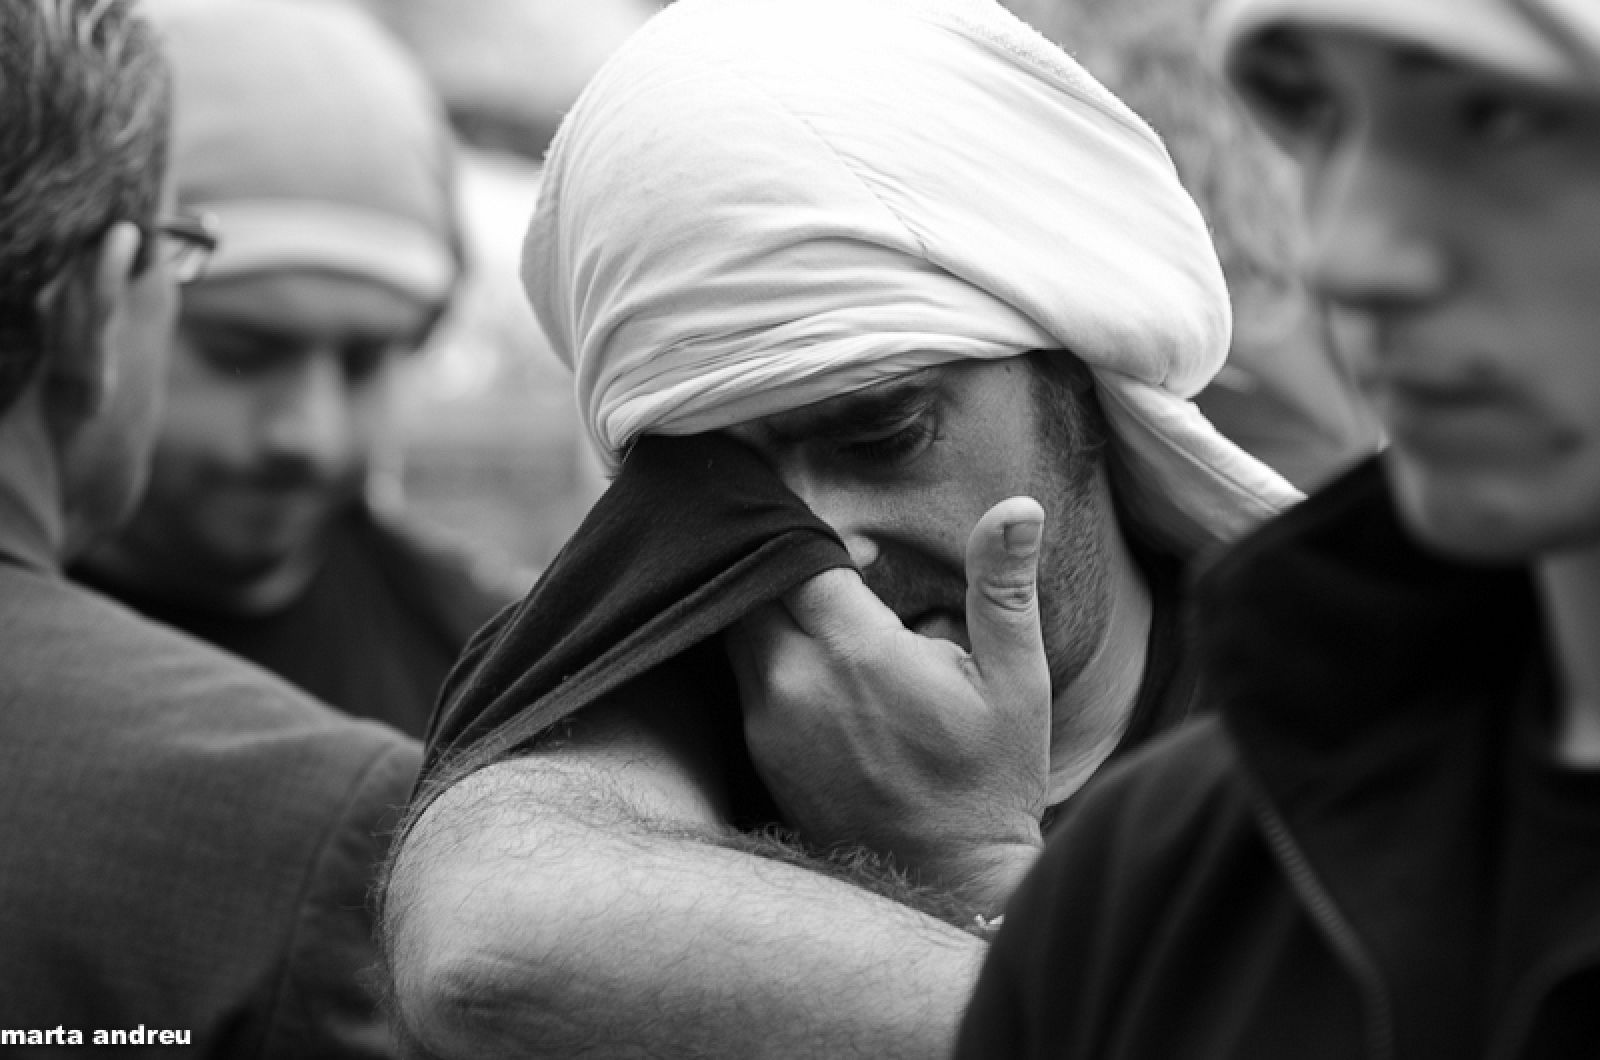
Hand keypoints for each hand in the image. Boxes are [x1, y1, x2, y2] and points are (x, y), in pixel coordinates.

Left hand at [724, 497, 1050, 908]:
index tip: (855, 542)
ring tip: (814, 606)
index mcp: (856, 650)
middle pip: (756, 586)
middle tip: (823, 562)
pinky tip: (809, 663)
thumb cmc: (991, 779)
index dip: (818, 533)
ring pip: (739, 631)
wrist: (951, 884)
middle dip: (783, 566)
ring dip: (768, 610)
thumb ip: (1002, 589)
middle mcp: (794, 680)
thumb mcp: (1015, 681)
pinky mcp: (759, 754)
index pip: (799, 553)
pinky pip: (743, 679)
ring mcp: (768, 721)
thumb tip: (1018, 506)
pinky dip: (765, 657)